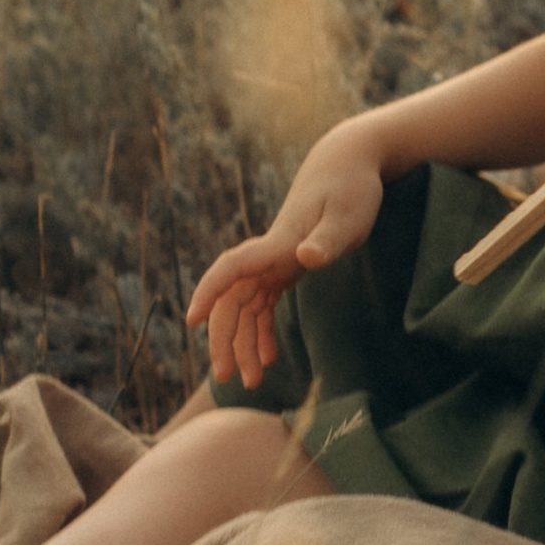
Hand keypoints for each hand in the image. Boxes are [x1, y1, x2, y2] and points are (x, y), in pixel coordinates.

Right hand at [187, 119, 386, 390]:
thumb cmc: (352, 187)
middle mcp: (267, 254)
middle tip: (227, 377)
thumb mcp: (349, 215)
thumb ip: (327, 241)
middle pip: (232, 298)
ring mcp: (273, 261)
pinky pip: (262, 304)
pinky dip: (261, 330)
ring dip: (242, 342)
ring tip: (252, 381)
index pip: (232, 268)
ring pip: (244, 307)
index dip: (210, 291)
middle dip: (224, 337)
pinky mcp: (284, 266)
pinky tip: (269, 357)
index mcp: (277, 243)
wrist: (347, 163)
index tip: (193, 319)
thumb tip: (303, 259)